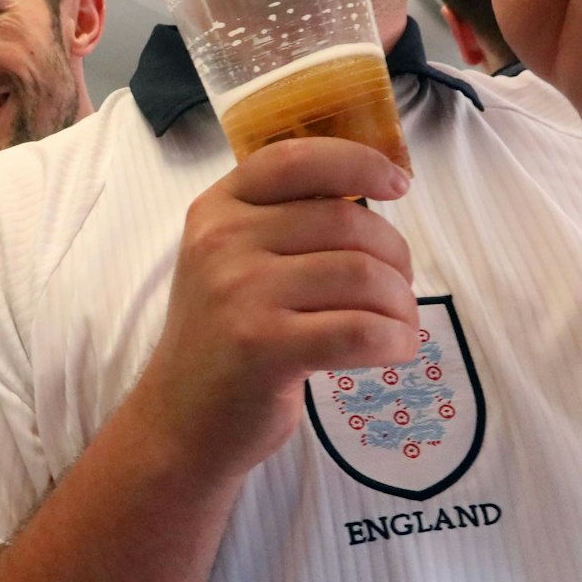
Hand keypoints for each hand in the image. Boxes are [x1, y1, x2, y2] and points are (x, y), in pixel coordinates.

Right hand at [135, 138, 417, 479]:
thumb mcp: (230, 261)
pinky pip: (361, 330)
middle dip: (394, 254)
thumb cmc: (222, 338)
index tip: (400, 185)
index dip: (359, 162)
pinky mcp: (265, 348)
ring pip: (362, 274)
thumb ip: (280, 221)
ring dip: (400, 302)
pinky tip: (395, 349)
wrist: (180, 422)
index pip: (296, 160)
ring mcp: (241, 295)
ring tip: (399, 323)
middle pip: (345, 221)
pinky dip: (395, 339)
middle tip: (400, 286)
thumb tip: (370, 190)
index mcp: (218, 209)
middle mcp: (223, 242)